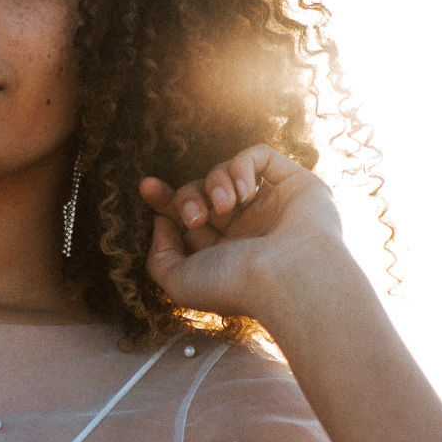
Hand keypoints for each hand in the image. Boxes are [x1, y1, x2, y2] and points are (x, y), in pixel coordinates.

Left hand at [139, 145, 344, 324]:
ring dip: (215, 184)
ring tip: (226, 206)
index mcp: (224, 251)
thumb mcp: (180, 283)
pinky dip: (242, 166)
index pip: (188, 215)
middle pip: (200, 190)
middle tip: (196, 216)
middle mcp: (248, 227)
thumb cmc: (236, 285)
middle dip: (187, 197)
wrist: (288, 277)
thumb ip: (160, 257)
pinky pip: (260, 156)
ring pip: (225, 172)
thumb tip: (162, 222)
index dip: (165, 199)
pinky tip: (245, 192)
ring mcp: (271, 205)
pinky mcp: (294, 184)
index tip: (147, 187)